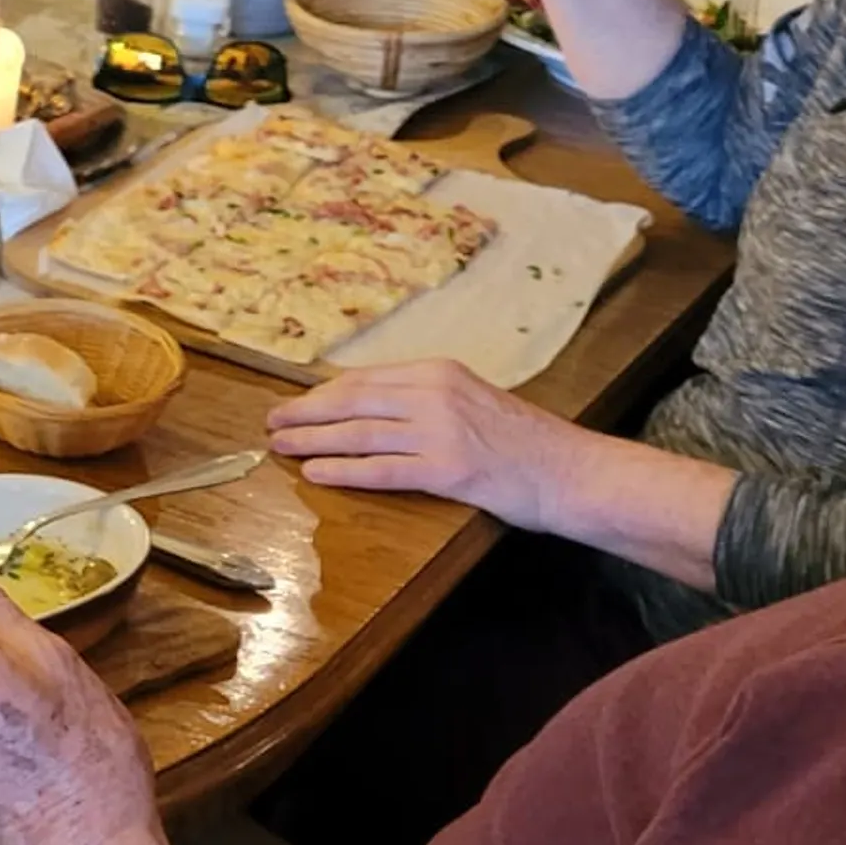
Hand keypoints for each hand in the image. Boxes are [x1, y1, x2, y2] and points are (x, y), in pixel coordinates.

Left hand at [265, 360, 584, 528]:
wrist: (572, 471)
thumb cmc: (525, 442)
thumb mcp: (472, 402)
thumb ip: (426, 400)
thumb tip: (372, 409)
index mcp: (439, 372)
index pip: (365, 380)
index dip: (322, 394)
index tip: (295, 403)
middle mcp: (435, 393)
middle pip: (353, 402)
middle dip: (307, 413)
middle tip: (273, 424)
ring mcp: (440, 431)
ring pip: (359, 434)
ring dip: (313, 440)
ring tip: (282, 446)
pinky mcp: (447, 469)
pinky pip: (382, 469)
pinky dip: (344, 470)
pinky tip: (316, 472)